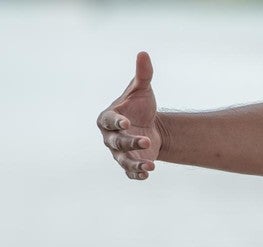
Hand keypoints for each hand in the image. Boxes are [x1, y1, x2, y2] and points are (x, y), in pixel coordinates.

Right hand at [97, 52, 160, 179]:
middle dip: (130, 143)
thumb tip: (143, 53)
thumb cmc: (141, 105)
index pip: (109, 121)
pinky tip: (148, 174)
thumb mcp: (143, 89)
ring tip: (150, 166)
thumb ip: (143, 74)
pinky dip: (137, 174)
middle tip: (146, 141)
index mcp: (108, 118)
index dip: (116, 122)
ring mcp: (119, 152)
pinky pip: (130, 172)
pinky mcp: (131, 163)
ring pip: (123, 160)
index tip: (126, 123)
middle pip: (116, 142)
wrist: (151, 125)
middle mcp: (110, 137)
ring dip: (135, 164)